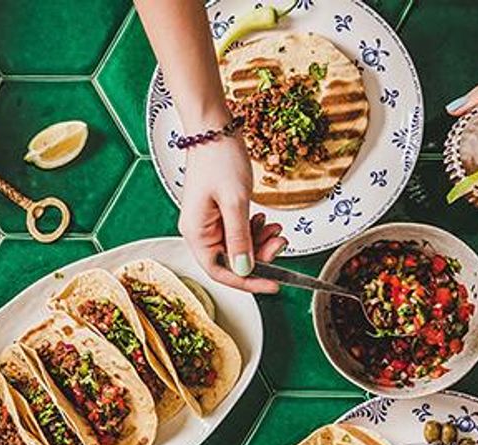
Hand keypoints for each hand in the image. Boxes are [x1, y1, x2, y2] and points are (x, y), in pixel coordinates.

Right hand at [179, 137, 285, 293]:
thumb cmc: (218, 159)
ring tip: (276, 228)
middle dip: (259, 255)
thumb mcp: (235, 201)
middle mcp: (199, 231)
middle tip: (280, 242)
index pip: (220, 271)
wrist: (213, 127)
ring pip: (238, 246)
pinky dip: (254, 229)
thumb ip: (240, 238)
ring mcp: (209, 221)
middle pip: (231, 260)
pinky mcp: (218, 212)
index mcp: (196, 233)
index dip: (248, 281)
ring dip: (259, 241)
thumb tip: (245, 269)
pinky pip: (238, 231)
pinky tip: (264, 219)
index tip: (273, 283)